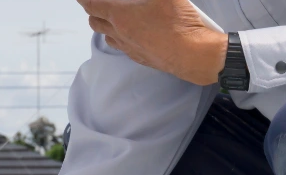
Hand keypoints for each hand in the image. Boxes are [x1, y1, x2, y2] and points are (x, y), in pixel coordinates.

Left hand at [79, 0, 227, 84]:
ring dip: (106, 26)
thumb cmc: (179, 23)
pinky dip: (120, 38)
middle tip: (97, 4)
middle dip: (92, 11)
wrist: (193, 54)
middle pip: (95, 22)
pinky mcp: (141, 58)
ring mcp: (130, 48)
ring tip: (113, 18)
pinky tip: (131, 33)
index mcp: (121, 15)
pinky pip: (122, 47)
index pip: (92, 5)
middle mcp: (121, 33)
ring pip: (108, 37)